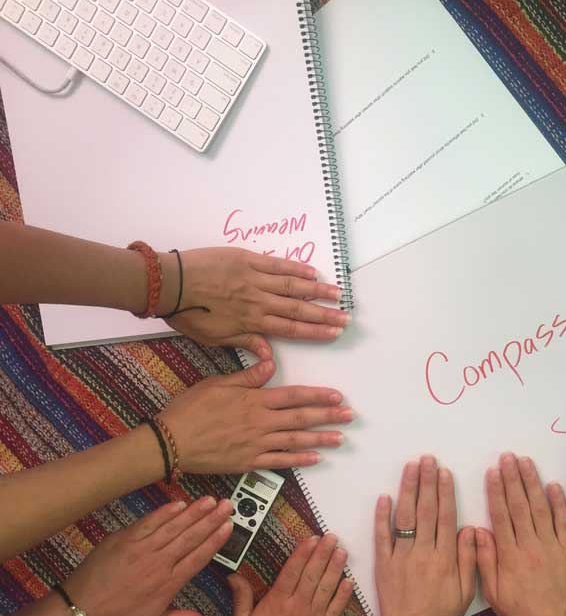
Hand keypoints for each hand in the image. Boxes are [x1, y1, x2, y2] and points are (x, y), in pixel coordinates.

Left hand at [65, 497, 232, 615]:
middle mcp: (158, 563)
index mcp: (167, 583)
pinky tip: (180, 504)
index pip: (198, 557)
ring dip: (193, 512)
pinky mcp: (125, 538)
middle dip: (211, 519)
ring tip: (209, 500)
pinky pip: (150, 521)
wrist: (79, 607)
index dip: (215, 540)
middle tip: (226, 505)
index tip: (229, 526)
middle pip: (190, 537)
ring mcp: (141, 548)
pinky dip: (165, 512)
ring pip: (173, 526)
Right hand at [158, 359, 350, 473]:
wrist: (170, 442)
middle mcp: (260, 422)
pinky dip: (299, 460)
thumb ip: (248, 375)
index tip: (337, 396)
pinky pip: (280, 462)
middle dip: (328, 416)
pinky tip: (315, 458)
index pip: (294, 396)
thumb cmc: (190, 410)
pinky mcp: (248, 462)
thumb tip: (271, 363)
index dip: (318, 396)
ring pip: (295, 441)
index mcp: (255, 400)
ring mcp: (256, 445)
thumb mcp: (218, 383)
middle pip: (301, 419)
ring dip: (320, 439)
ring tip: (340, 438)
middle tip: (349, 416)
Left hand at [161, 248, 348, 358]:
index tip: (335, 333)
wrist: (168, 285)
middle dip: (325, 314)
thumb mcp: (214, 338)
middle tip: (346, 317)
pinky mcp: (247, 259)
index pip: (291, 329)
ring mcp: (254, 279)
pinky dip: (296, 267)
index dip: (316, 332)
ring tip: (338, 294)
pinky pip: (277, 264)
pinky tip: (312, 271)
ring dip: (317, 290)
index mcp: (251, 322)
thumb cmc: (186, 315)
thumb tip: (269, 356)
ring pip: (293, 286)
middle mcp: (259, 301)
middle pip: (299, 309)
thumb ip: (245, 343)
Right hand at [228, 534, 353, 615]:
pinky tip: (349, 580)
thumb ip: (241, 597)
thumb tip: (233, 576)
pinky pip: (337, 609)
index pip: (292, 571)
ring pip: (327, 588)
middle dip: (323, 553)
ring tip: (342, 551)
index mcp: (278, 603)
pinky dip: (344, 594)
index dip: (303, 552)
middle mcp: (298, 607)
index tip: (311, 538)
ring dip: (336, 568)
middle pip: (313, 574)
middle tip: (331, 537)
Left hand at [373, 456, 475, 615]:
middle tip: (427, 459)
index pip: (445, 516)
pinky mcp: (383, 564)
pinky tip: (384, 497)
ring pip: (404, 517)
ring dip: (407, 489)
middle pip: (425, 510)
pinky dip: (381, 516)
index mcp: (444, 557)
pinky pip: (381, 536)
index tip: (444, 471)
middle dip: (427, 481)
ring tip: (410, 467)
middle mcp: (422, 551)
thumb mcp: (466, 591)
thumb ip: (469, 558)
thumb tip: (470, 528)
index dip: (445, 491)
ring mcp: (400, 556)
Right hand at [475, 453, 565, 615]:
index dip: (496, 491)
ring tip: (526, 462)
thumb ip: (484, 560)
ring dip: (532, 483)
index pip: (501, 515)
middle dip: (513, 478)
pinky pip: (564, 522)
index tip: (493, 471)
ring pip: (541, 508)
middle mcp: (531, 545)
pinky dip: (559, 502)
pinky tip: (553, 485)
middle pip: (520, 505)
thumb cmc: (519, 613)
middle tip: (508, 457)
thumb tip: (477, 531)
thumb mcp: (492, 592)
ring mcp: (552, 546)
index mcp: (510, 555)